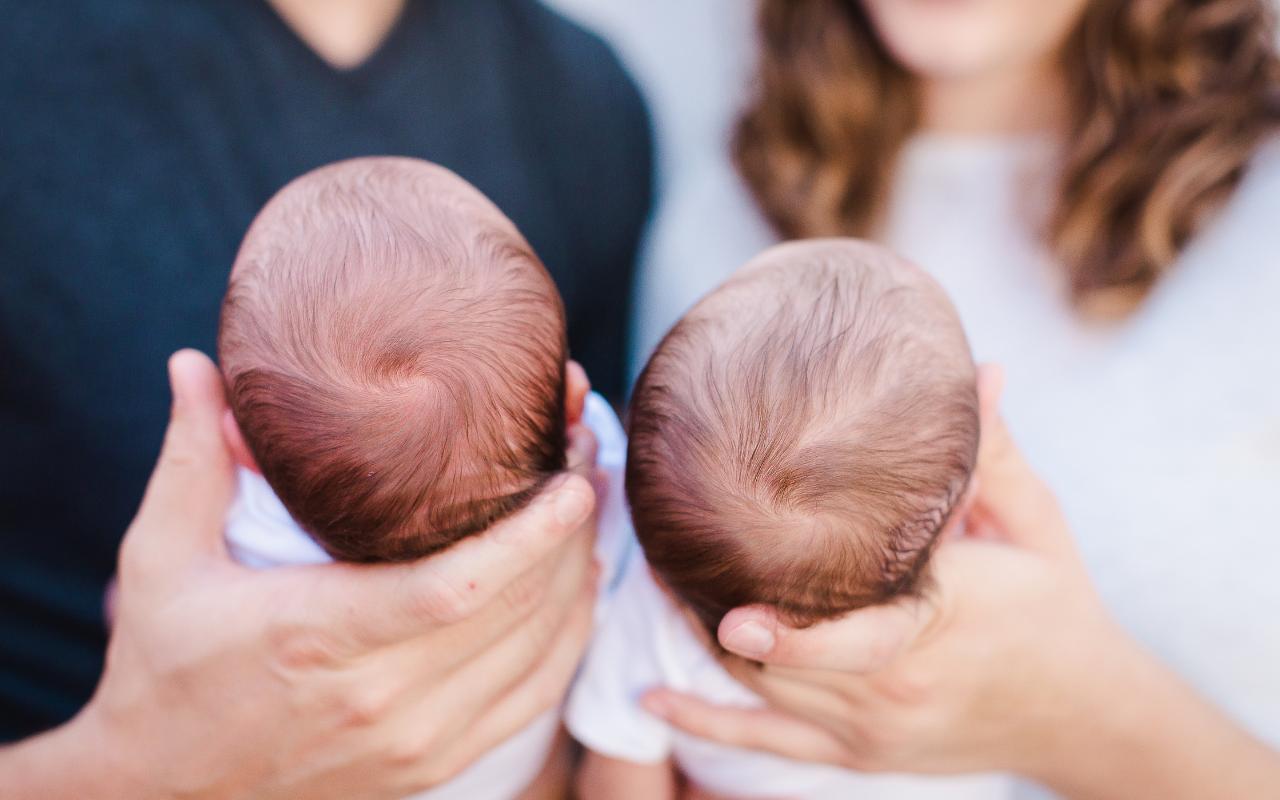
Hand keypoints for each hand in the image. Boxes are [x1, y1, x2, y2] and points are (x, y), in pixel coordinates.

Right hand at [2, 349, 600, 798]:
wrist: (162, 792)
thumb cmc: (162, 668)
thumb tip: (196, 364)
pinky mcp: (433, 765)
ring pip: (538, 657)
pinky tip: (577, 590)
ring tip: (593, 512)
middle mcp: (381, 698)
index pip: (460, 588)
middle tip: (588, 462)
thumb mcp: (160, 561)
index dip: (531, 535)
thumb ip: (191, 459)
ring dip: (578, 582)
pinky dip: (567, 641)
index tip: (572, 478)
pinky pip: (531, 701)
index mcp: (319, 636)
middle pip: (518, 613)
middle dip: (570, 535)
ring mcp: (415, 741)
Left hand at [642, 367, 1279, 797]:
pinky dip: (705, 724)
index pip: (858, 636)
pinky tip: (652, 699)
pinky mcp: (860, 754)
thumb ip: (995, 453)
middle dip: (717, 613)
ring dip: (706, 646)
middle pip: (785, 661)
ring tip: (656, 588)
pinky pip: (770, 744)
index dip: (790, 634)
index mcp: (943, 621)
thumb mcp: (1037, 525)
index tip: (731, 612)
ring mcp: (874, 727)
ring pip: (765, 693)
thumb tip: (979, 367)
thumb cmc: (1058, 606)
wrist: (1088, 714)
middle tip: (659, 556)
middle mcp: (899, 685)